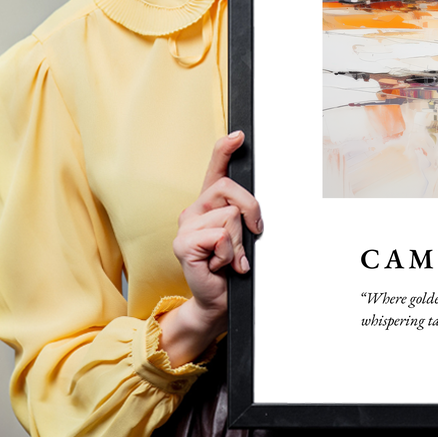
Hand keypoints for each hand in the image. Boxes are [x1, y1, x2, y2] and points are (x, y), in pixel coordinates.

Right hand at [158, 131, 262, 365]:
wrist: (219, 300)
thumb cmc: (232, 267)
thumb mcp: (243, 235)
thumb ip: (244, 216)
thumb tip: (254, 208)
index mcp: (209, 205)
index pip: (215, 169)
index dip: (225, 149)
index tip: (239, 135)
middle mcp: (194, 210)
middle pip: (230, 189)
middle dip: (251, 211)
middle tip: (252, 235)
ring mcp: (186, 226)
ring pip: (230, 216)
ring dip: (239, 242)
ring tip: (230, 258)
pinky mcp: (183, 244)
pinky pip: (220, 236)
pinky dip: (229, 254)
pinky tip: (220, 265)